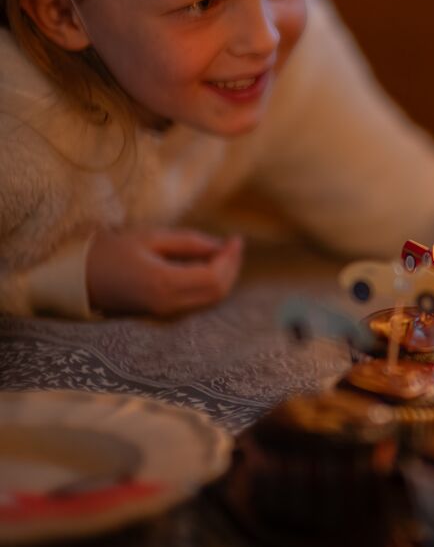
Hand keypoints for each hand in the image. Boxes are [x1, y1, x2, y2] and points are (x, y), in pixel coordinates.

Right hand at [86, 228, 243, 316]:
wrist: (78, 279)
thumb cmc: (111, 252)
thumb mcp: (150, 237)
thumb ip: (188, 242)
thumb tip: (222, 246)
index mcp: (163, 283)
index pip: (213, 278)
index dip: (231, 258)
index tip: (237, 239)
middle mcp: (167, 303)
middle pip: (217, 292)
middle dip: (232, 267)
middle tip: (234, 244)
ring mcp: (164, 312)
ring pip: (211, 299)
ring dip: (225, 276)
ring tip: (225, 252)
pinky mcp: (162, 312)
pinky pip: (198, 301)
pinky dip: (212, 284)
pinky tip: (211, 265)